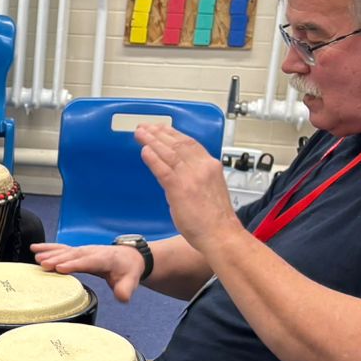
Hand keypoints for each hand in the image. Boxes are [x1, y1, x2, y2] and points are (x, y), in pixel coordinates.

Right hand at [33, 242, 145, 302]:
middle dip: (58, 259)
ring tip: (37, 258)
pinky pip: (61, 249)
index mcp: (105, 259)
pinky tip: (35, 249)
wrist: (129, 257)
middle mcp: (91, 252)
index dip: (75, 264)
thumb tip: (122, 297)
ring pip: (65, 251)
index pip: (88, 262)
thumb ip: (126, 289)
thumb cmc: (127, 269)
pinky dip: (48, 248)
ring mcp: (83, 251)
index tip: (61, 268)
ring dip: (50, 254)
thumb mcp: (131, 280)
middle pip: (73, 255)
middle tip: (44, 264)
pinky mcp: (77, 252)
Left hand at [135, 124, 237, 250]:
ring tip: (139, 133)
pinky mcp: (180, 188)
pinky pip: (163, 169)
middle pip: (177, 144)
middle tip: (145, 127)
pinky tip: (144, 151)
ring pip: (169, 153)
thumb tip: (177, 174)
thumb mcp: (208, 189)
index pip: (190, 143)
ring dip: (152, 141)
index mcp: (210, 166)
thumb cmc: (215, 218)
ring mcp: (191, 176)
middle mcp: (202, 166)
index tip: (161, 129)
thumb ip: (194, 178)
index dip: (173, 134)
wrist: (221, 233)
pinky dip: (153, 159)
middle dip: (159, 134)